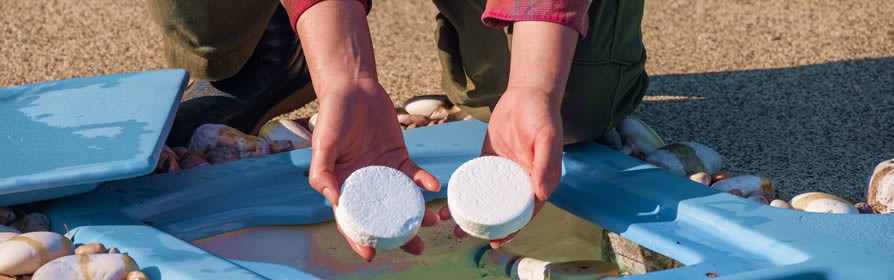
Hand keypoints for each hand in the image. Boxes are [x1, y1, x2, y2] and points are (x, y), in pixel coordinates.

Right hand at [308, 80, 441, 260]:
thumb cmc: (332, 115)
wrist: (354, 88)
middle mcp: (365, 183)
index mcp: (343, 185)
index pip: (351, 219)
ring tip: (433, 224)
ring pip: (402, 200)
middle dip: (398, 235)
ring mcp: (384, 171)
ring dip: (417, 214)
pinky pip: (414, 175)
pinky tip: (434, 187)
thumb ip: (322, 171)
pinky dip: (424, 182)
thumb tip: (333, 200)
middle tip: (416, 248)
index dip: (359, 238)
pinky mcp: (400, 157)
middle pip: (382, 215)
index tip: (371, 254)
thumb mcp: (322, 143)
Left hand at [438, 20, 575, 247]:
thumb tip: (542, 194)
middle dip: (485, 225)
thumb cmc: (542, 115)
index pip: (524, 213)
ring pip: (487, 197)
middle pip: (502, 209)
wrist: (527, 92)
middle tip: (463, 233)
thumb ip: (546, 164)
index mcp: (538, 181)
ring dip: (472, 210)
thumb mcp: (547, 138)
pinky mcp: (490, 159)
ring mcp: (504, 170)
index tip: (495, 242)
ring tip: (452, 221)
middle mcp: (521, 180)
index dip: (511, 229)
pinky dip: (466, 188)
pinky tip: (451, 196)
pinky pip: (476, 177)